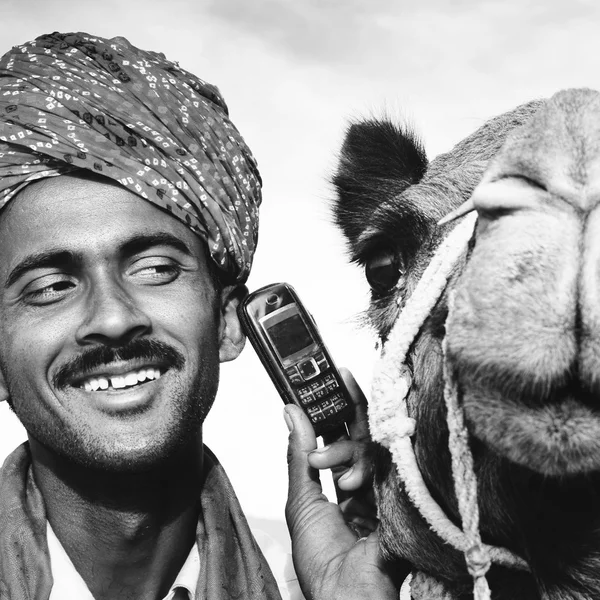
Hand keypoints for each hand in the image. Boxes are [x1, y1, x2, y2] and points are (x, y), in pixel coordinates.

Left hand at [284, 369, 397, 599]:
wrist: (349, 593)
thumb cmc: (322, 558)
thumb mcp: (302, 500)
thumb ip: (299, 455)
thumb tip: (290, 412)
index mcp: (341, 488)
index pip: (338, 439)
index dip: (332, 410)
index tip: (328, 380)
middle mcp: (366, 484)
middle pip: (360, 435)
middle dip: (347, 407)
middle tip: (337, 378)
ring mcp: (387, 487)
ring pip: (375, 444)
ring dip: (351, 443)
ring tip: (333, 455)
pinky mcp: (405, 493)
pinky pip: (394, 459)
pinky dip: (377, 449)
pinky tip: (367, 438)